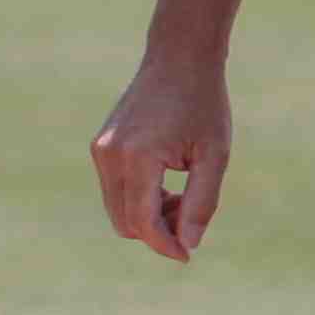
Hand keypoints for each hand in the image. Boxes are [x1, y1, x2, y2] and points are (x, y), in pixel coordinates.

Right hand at [90, 48, 231, 261]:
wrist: (178, 60)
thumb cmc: (203, 105)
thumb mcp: (214, 155)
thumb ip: (201, 202)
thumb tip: (188, 245)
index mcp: (137, 157)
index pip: (143, 222)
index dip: (165, 245)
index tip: (188, 255)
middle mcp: (109, 155)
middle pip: (125, 223)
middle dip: (158, 232)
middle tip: (190, 214)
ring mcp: (100, 151)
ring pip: (117, 211)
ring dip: (149, 217)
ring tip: (182, 196)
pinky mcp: (100, 148)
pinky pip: (115, 192)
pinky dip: (139, 200)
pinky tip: (168, 184)